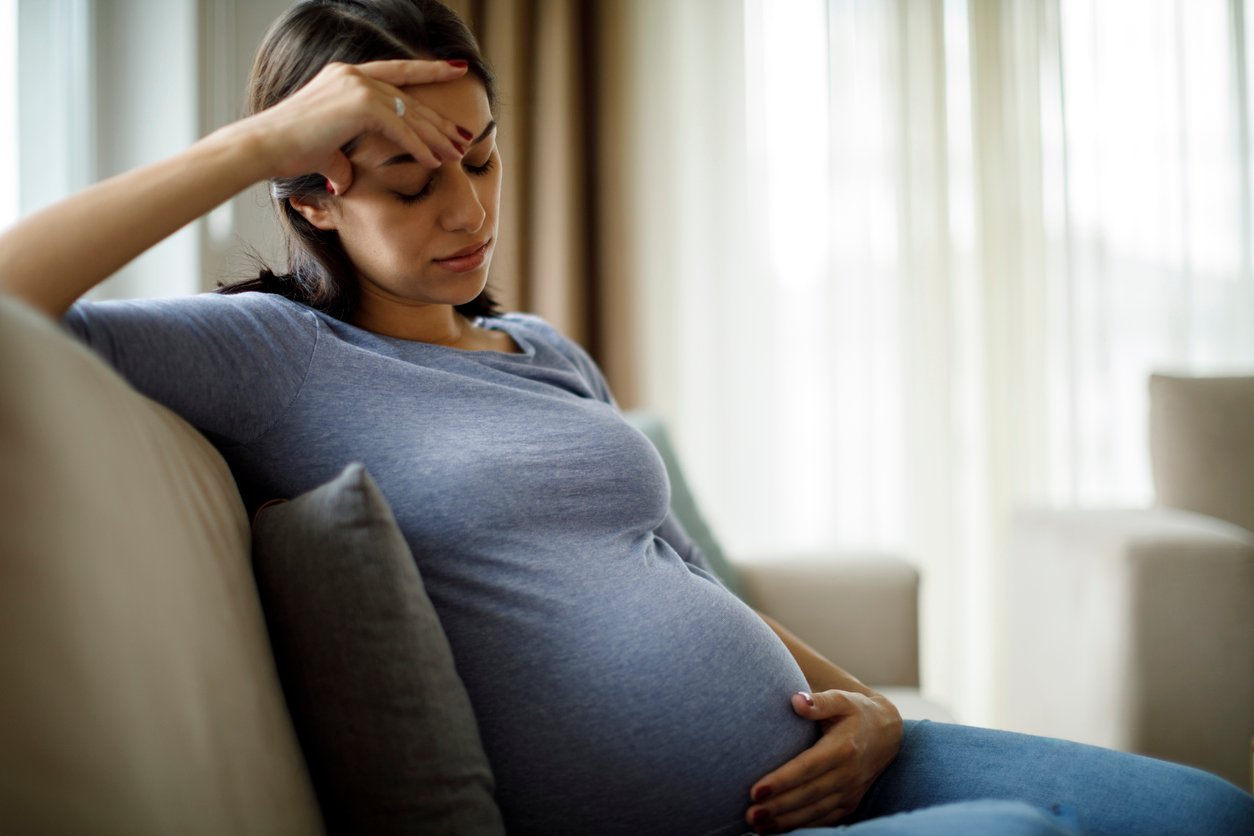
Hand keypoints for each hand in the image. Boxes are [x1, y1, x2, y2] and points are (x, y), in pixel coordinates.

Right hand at [226, 59, 471, 193]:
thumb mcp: (324, 151)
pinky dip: (419, 146)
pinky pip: (400, 128)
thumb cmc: (286, 152)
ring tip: (458, 153)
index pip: (397, 72)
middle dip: (439, 119)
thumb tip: (346, 179)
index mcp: (346, 76)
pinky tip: (435, 161)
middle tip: (464, 135)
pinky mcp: (360, 105)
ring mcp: (357, 86)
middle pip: (409, 97)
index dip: (428, 70)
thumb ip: (341, 159)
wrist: (264, 148)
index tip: (455, 68)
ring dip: (436, 136)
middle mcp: (353, 75)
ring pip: (409, 114)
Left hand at [745, 689, 902, 832]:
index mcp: (843, 748)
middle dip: (777, 807)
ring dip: (785, 821)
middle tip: (749, 814)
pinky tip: (777, 828)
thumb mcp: (842, 699)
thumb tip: (796, 700)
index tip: (756, 790)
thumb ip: (820, 701)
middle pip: (808, 795)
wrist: (887, 733)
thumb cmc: (857, 712)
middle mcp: (848, 774)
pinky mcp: (850, 803)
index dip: (782, 780)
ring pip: (815, 812)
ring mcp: (850, 792)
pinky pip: (825, 820)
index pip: (808, 767)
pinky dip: (801, 826)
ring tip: (756, 826)